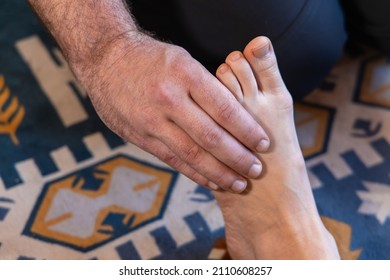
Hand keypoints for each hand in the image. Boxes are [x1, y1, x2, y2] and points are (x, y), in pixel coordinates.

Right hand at [80, 34, 269, 192]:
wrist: (105, 59)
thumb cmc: (151, 58)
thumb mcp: (182, 60)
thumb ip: (206, 88)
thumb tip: (235, 116)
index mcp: (184, 74)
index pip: (224, 109)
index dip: (247, 130)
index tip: (264, 143)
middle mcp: (168, 99)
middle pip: (210, 137)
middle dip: (237, 157)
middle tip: (256, 170)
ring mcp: (151, 120)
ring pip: (191, 154)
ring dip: (219, 173)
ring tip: (239, 183)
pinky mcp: (139, 136)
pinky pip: (172, 159)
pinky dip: (194, 173)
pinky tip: (211, 181)